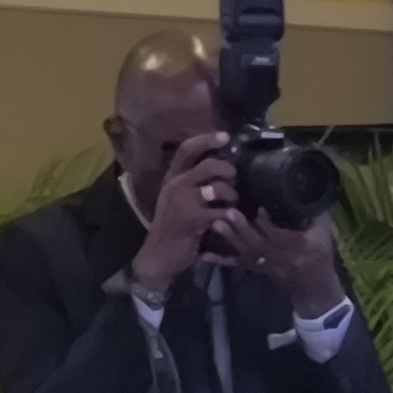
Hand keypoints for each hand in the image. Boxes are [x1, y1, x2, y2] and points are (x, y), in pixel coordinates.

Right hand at [125, 132, 238, 297]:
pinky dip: (228, 216)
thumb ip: (190, 182)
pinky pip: (220, 212)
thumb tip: (217, 167)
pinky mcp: (193, 220)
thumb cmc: (171, 226)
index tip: (225, 136)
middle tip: (234, 177)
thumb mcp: (175, 199)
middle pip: (208, 165)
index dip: (207, 140)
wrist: (158, 256)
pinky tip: (228, 220)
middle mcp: (175, 185)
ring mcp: (183, 202)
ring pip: (217, 188)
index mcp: (171, 178)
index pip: (186, 149)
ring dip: (230, 194)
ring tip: (232, 203)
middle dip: (227, 169)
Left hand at [210, 201, 344, 318]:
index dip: (269, 225)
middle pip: (257, 243)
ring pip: (244, 251)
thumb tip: (311, 187)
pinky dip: (220, 260)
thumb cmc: (319, 256)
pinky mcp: (253, 267)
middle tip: (229, 212)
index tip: (260, 208)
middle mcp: (275, 256)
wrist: (312, 286)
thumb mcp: (323, 235)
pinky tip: (203, 255)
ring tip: (216, 223)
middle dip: (243, 229)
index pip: (280, 236)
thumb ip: (316, 215)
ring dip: (230, 238)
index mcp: (295, 246)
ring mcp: (262, 263)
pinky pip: (235, 263)